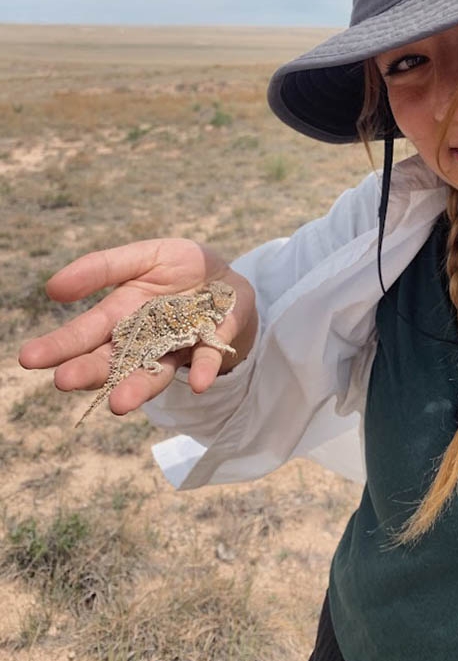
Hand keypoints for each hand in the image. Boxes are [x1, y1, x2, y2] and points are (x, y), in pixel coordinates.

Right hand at [18, 239, 257, 417]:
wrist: (226, 278)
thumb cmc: (177, 266)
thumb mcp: (141, 257)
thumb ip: (103, 268)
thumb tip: (52, 287)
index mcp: (121, 314)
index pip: (86, 333)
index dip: (59, 346)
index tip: (28, 359)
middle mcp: (144, 340)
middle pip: (114, 360)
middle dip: (90, 372)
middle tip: (64, 381)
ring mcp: (177, 347)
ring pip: (155, 372)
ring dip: (139, 388)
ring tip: (120, 402)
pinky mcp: (213, 344)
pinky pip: (206, 358)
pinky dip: (202, 370)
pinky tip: (197, 383)